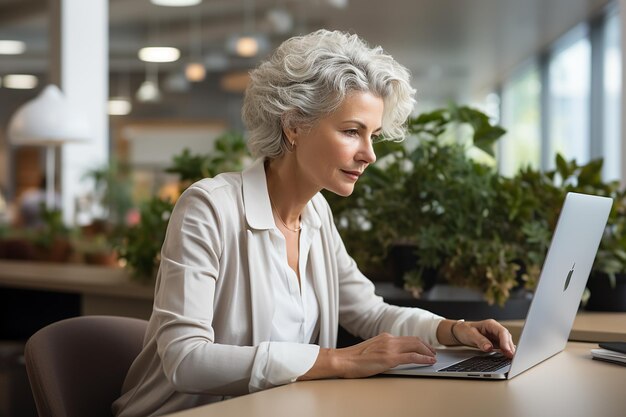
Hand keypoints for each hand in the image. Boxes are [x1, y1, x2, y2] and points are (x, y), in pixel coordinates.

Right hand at [299, 333, 436, 380]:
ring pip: (415, 346)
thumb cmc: (352, 359)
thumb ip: (382, 349)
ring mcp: (389, 348)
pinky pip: (412, 357)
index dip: (419, 342)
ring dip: (427, 351)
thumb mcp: (370, 350)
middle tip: (433, 352)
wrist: (342, 360)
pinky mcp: (389, 358)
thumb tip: (390, 356)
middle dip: (427, 346)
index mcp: (384, 337)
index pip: (406, 338)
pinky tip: (429, 361)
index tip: (425, 347)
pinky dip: (423, 358)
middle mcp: (388, 339)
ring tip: (433, 357)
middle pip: (414, 340)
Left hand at [450, 319, 515, 357]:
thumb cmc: (465, 330)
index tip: (507, 351)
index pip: (502, 332)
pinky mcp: (496, 343)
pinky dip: (505, 352)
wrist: (460, 332)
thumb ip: (480, 341)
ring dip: (509, 351)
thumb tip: (489, 347)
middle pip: (507, 338)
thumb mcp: (470, 335)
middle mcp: (495, 330)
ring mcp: (496, 336)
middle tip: (512, 358)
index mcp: (490, 324)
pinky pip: (503, 347)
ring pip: (507, 343)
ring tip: (511, 360)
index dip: (506, 342)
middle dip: (510, 348)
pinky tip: (507, 358)